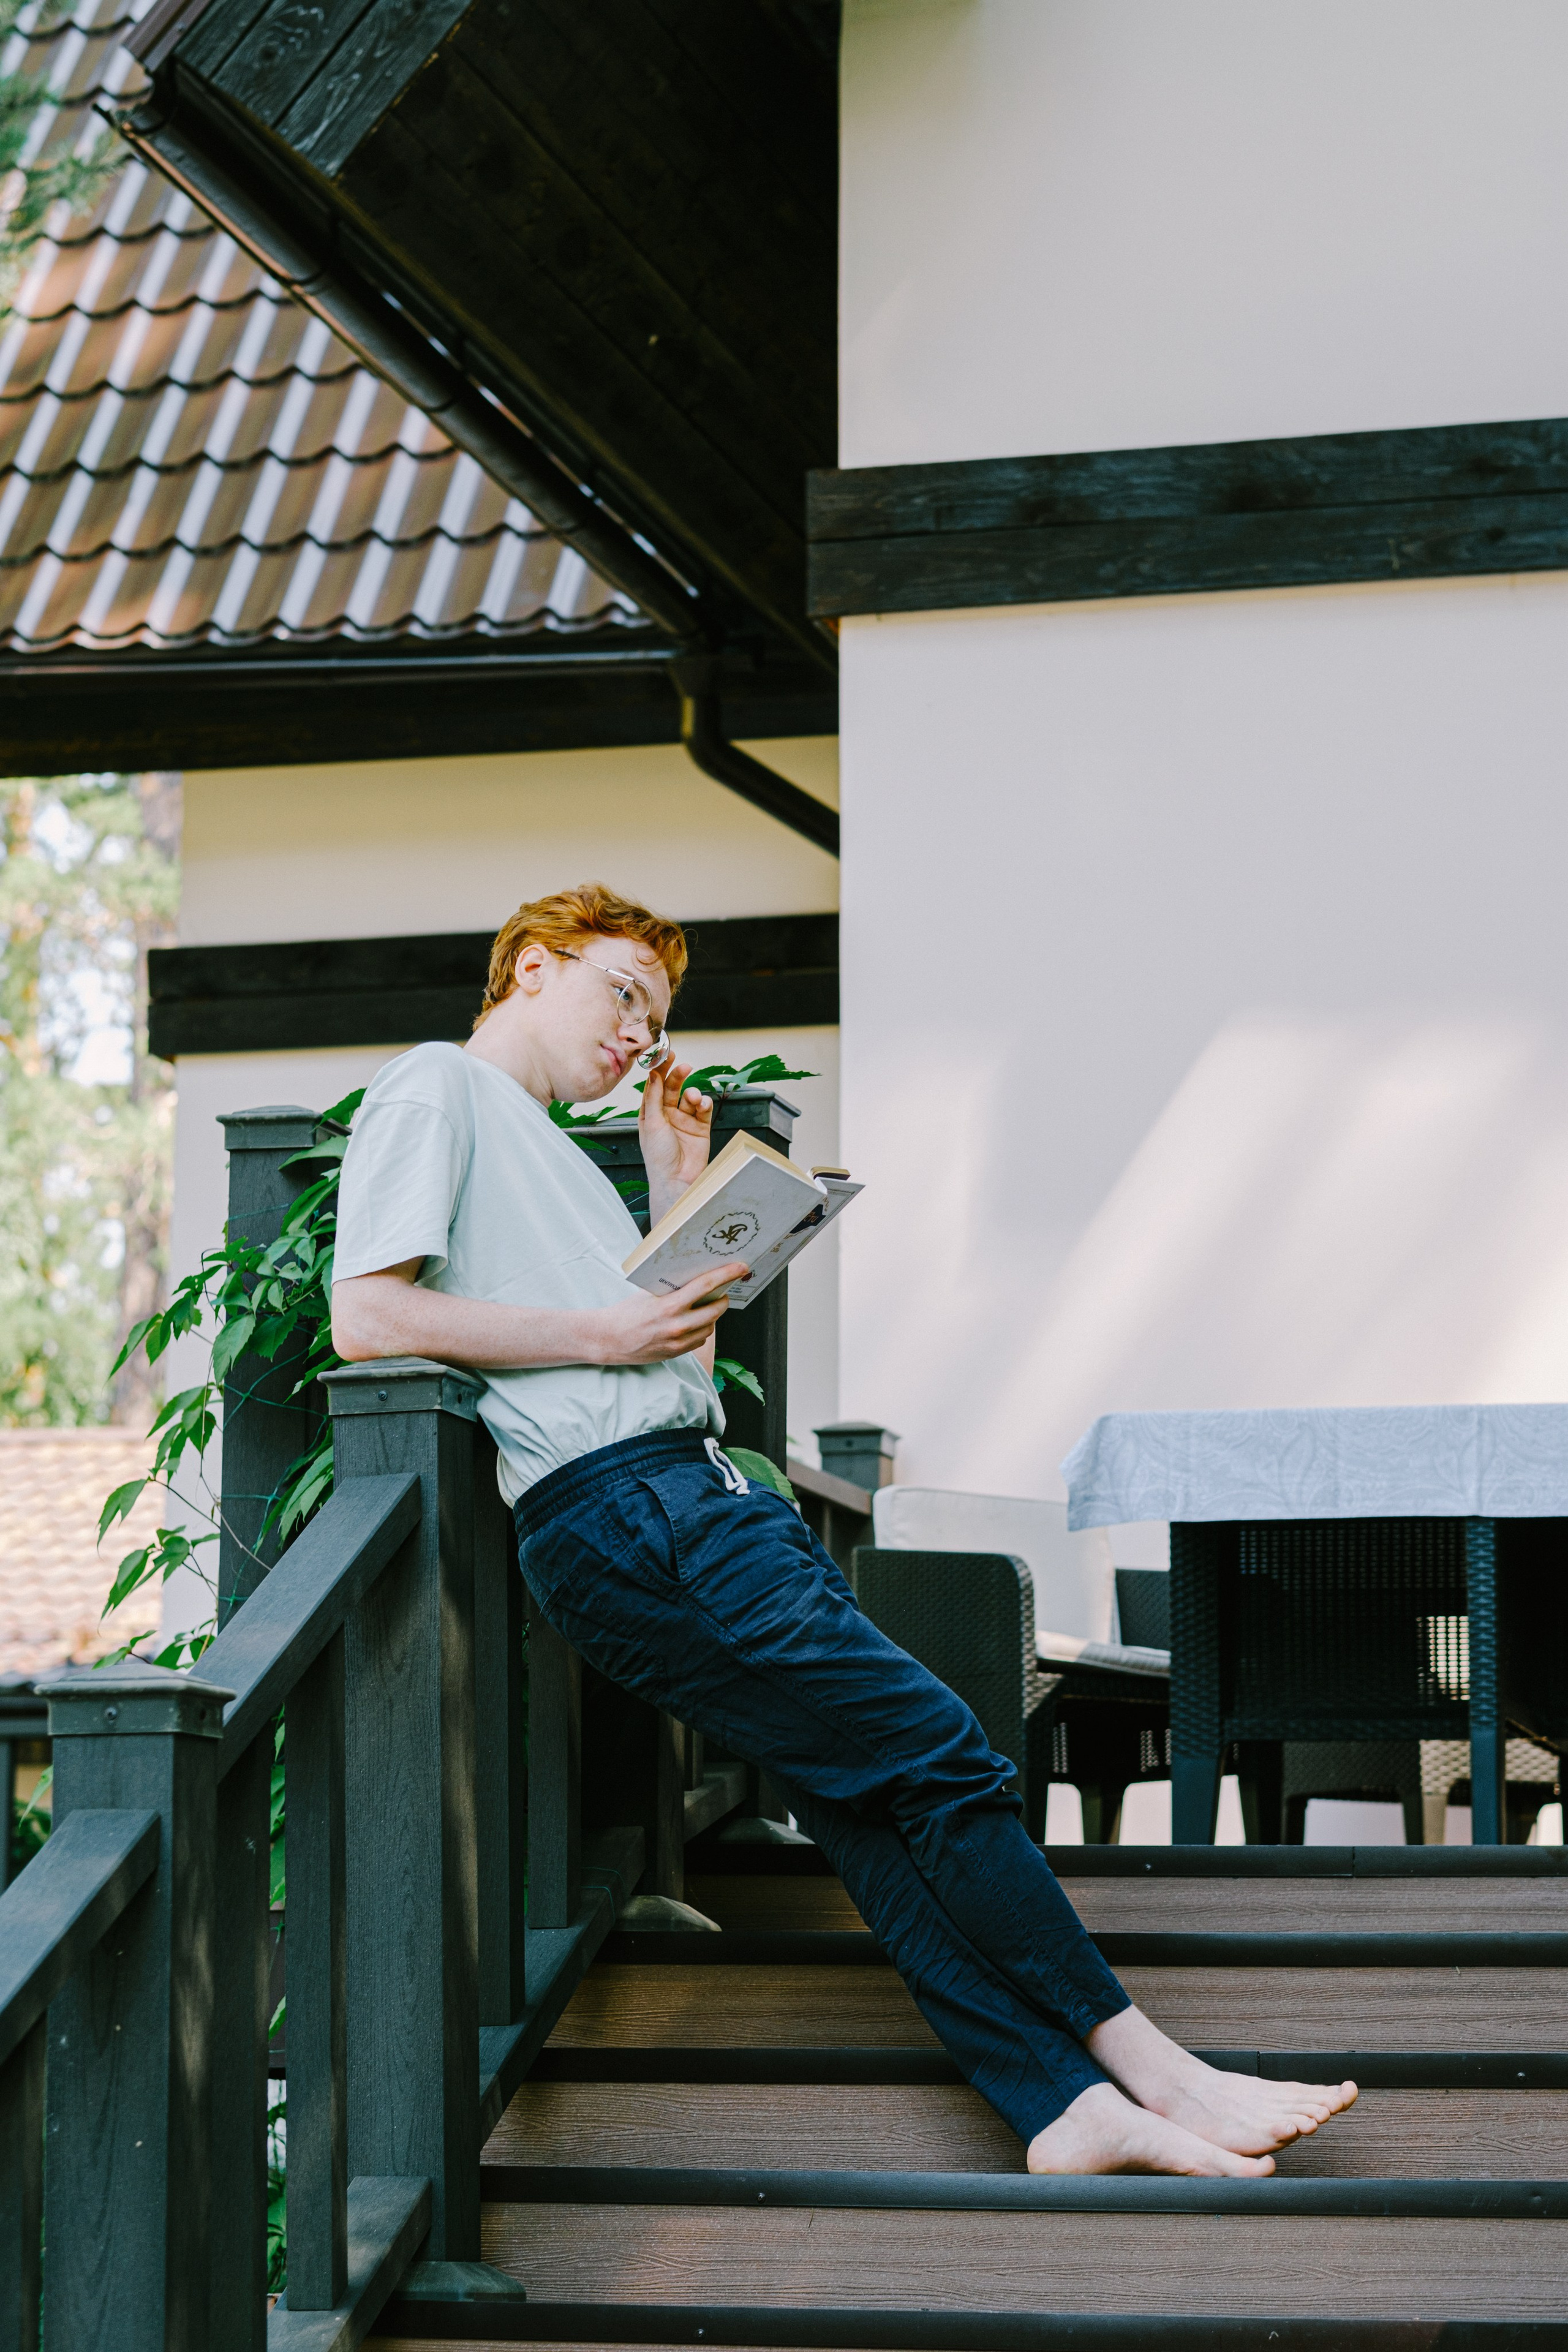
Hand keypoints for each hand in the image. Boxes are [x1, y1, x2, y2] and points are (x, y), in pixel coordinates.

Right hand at [594, 1263, 747, 1364]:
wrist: (610, 1339)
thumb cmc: (627, 1312)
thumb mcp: (649, 1294)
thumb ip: (673, 1288)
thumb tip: (697, 1277)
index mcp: (670, 1306)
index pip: (706, 1286)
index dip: (727, 1274)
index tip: (741, 1267)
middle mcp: (678, 1325)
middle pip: (716, 1309)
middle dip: (723, 1299)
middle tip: (724, 1291)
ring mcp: (679, 1342)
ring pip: (711, 1326)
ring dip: (713, 1315)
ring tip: (705, 1306)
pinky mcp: (677, 1352)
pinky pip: (700, 1339)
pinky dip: (702, 1329)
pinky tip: (693, 1322)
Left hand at [639, 1058, 714, 1211]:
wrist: (677, 1180)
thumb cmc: (658, 1156)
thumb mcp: (651, 1123)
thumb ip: (654, 1097)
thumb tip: (653, 1074)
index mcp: (650, 1113)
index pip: (654, 1086)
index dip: (659, 1070)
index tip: (665, 1055)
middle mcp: (666, 1115)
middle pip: (672, 1088)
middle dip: (677, 1075)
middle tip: (683, 1065)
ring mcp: (684, 1120)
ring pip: (690, 1097)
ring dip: (693, 1093)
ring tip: (694, 1097)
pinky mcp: (700, 1127)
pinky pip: (704, 1109)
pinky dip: (705, 1103)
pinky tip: (703, 1105)